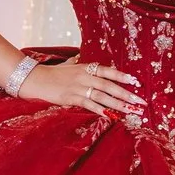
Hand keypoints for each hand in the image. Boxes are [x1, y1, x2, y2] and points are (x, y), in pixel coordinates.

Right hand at [19, 60, 143, 116]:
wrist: (34, 78)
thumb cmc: (52, 73)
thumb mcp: (68, 65)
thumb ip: (76, 63)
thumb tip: (79, 58)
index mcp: (86, 67)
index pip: (108, 71)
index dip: (122, 76)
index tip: (136, 82)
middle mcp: (84, 76)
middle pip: (109, 86)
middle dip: (126, 94)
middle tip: (141, 101)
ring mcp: (78, 87)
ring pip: (102, 97)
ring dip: (118, 105)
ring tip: (131, 111)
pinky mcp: (71, 98)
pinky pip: (89, 105)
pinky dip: (100, 110)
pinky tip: (111, 116)